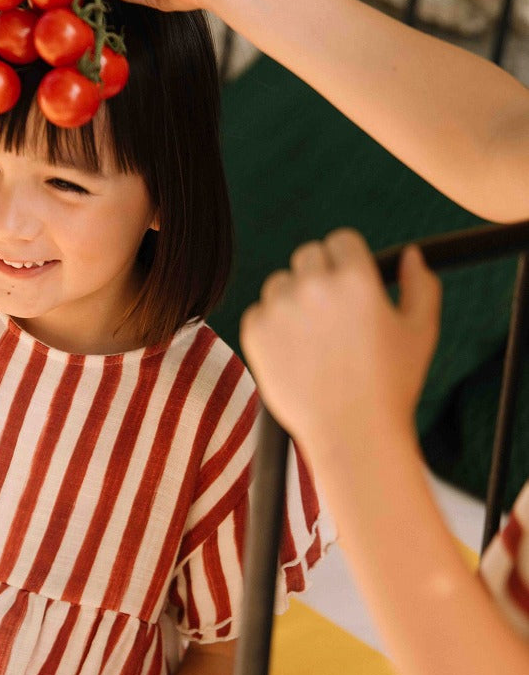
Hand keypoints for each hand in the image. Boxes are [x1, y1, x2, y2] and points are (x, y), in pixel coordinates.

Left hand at [240, 229, 441, 451]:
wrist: (352, 435)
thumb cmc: (392, 385)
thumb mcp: (420, 332)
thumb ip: (420, 285)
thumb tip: (409, 255)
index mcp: (355, 278)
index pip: (341, 240)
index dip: (348, 262)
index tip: (351, 287)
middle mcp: (314, 286)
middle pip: (308, 256)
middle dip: (320, 277)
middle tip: (334, 317)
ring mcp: (280, 308)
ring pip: (280, 283)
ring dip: (293, 300)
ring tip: (316, 341)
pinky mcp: (255, 332)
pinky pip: (259, 312)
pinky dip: (272, 327)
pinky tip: (296, 355)